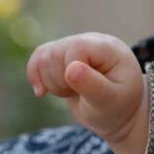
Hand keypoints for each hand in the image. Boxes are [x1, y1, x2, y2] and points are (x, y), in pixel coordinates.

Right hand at [27, 33, 147, 153]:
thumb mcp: (110, 101)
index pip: (77, 48)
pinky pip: (38, 57)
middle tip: (80, 94)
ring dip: (50, 81)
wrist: (118, 113)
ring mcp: (75, 46)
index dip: (71, 72)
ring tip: (71, 92)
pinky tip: (41, 93)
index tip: (86, 91)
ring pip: (43, 56)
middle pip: (56, 53)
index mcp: (108, 48)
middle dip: (60, 80)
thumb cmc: (118, 107)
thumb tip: (71, 69)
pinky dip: (35, 76)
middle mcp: (90, 41)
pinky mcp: (62, 56)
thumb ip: (93, 85)